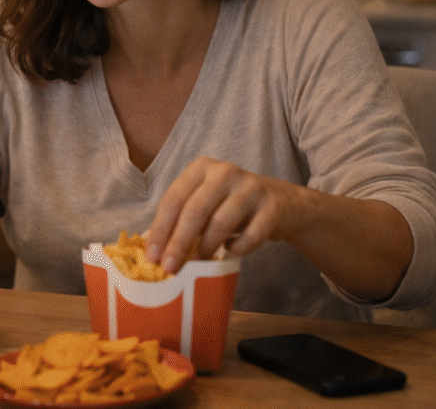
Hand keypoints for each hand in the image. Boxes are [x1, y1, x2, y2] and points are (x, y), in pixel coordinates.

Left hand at [144, 156, 306, 272]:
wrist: (282, 201)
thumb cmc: (232, 205)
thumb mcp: (206, 201)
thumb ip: (183, 218)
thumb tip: (157, 251)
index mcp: (201, 167)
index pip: (174, 198)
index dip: (161, 229)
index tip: (153, 256)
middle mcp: (225, 172)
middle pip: (195, 210)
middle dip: (179, 242)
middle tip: (170, 267)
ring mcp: (251, 187)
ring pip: (221, 222)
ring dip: (206, 248)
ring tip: (198, 262)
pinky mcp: (272, 206)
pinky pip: (250, 236)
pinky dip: (237, 249)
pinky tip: (231, 250)